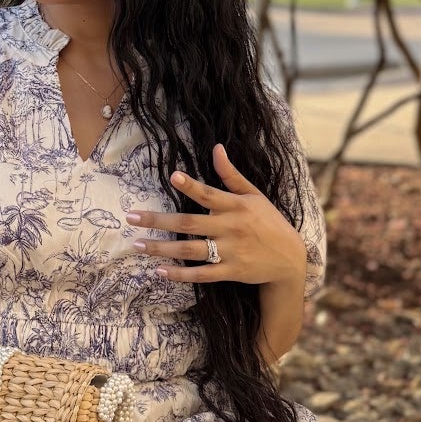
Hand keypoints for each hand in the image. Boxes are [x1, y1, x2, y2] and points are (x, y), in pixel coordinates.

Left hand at [126, 142, 307, 287]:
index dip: (191, 185)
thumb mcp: (254, 195)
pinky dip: (180, 273)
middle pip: (189, 223)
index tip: (172, 176)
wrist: (290, 258)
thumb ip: (231, 175)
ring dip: (162, 248)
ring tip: (137, 245)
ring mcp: (230, 251)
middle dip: (158, 220)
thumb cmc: (269, 221)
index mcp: (236, 205)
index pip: (209, 193)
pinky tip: (159, 271)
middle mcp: (231, 227)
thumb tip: (216, 148)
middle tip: (130, 217)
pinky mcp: (231, 272)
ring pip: (190, 249)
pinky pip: (201, 273)